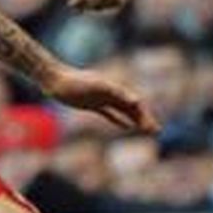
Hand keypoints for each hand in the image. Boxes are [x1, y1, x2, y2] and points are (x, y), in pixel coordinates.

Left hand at [43, 67, 159, 133]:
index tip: (152, 128)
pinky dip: (120, 120)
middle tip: (156, 131)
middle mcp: (112, 94)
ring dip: (136, 120)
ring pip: (124, 111)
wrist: (55, 80)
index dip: (145, 115)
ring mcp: (103, 99)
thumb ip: (117, 93)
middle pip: (133, 108)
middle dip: (145, 119)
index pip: (135, 104)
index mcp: (116, 89)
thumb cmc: (76, 82)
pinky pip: (111, 113)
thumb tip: (137, 100)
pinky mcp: (93, 104)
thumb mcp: (98, 87)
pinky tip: (127, 126)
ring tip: (146, 129)